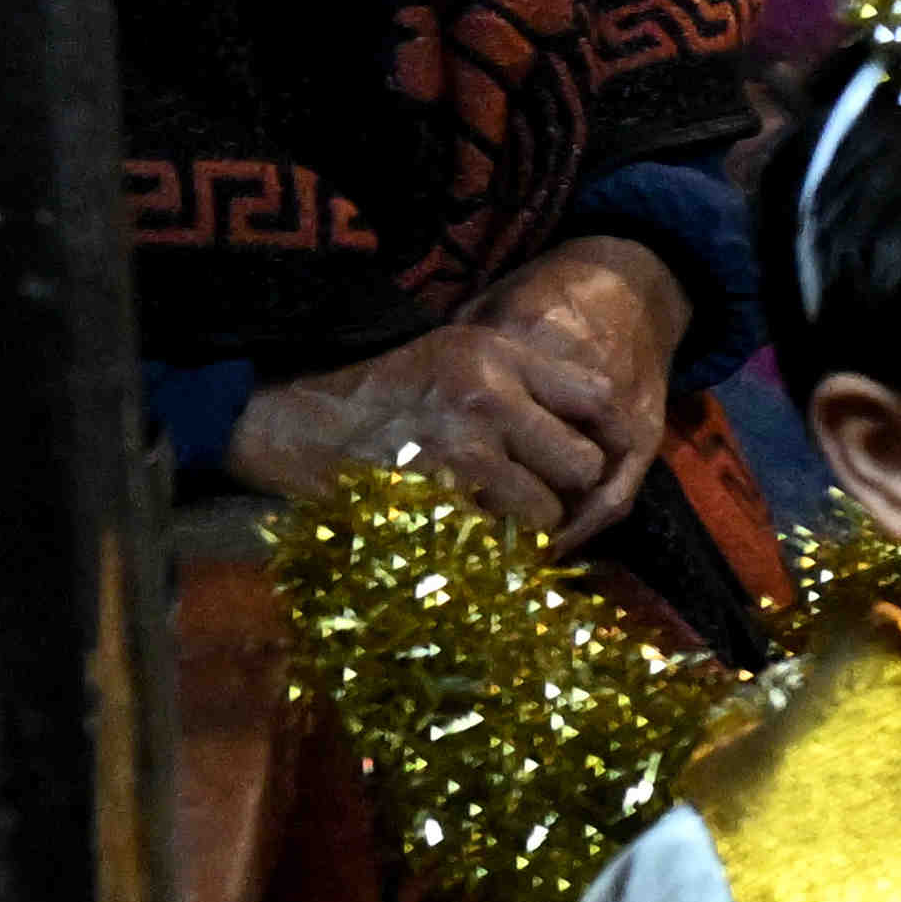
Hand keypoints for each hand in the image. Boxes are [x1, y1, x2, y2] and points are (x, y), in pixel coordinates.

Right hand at [230, 273, 660, 534]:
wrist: (293, 421)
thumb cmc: (384, 391)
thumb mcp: (458, 355)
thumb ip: (530, 381)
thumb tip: (604, 427)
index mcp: (500, 355)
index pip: (601, 400)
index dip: (608, 438)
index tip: (593, 461)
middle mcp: (490, 396)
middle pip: (586, 466)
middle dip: (566, 490)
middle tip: (534, 494)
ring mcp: (462, 448)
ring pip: (548, 513)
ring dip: (527, 526)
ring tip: (491, 512)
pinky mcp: (434, 497)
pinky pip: (497, 540)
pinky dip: (488, 546)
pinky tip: (461, 528)